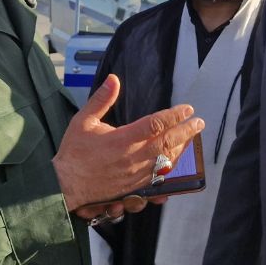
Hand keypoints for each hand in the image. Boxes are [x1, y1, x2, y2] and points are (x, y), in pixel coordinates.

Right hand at [53, 74, 203, 214]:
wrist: (66, 186)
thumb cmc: (74, 153)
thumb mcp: (83, 121)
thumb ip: (101, 99)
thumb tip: (113, 78)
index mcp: (122, 139)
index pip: (155, 124)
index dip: (174, 115)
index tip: (187, 108)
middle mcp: (132, 157)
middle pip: (167, 143)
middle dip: (186, 131)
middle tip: (199, 122)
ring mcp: (135, 174)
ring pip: (166, 161)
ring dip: (182, 148)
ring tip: (192, 138)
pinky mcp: (134, 186)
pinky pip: (159, 177)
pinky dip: (171, 167)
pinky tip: (176, 160)